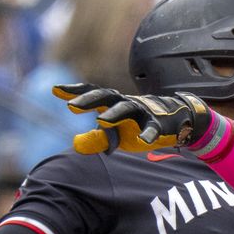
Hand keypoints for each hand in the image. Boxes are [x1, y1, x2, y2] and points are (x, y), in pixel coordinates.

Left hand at [52, 83, 211, 153]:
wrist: (178, 120)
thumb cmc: (142, 124)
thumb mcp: (117, 134)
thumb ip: (97, 139)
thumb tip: (75, 144)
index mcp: (115, 104)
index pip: (93, 94)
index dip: (75, 91)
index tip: (55, 90)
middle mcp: (127, 104)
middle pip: (107, 97)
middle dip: (90, 100)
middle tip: (72, 106)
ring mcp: (144, 112)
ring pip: (128, 108)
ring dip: (115, 114)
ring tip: (101, 121)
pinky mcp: (160, 125)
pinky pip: (154, 128)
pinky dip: (149, 134)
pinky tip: (143, 141)